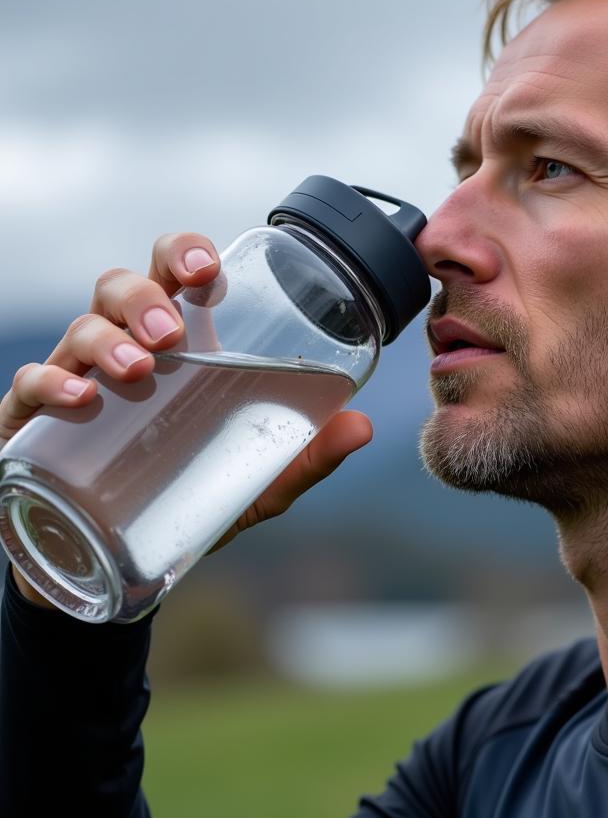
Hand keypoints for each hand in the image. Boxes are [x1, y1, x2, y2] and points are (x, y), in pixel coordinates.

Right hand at [0, 233, 372, 604]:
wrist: (110, 563)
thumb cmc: (183, 501)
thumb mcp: (252, 484)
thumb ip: (303, 457)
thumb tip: (363, 426)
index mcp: (181, 350)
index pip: (176, 278)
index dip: (185, 255)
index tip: (208, 269)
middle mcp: (126, 351)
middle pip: (122, 286)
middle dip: (146, 295)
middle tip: (170, 331)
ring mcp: (76, 381)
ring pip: (80, 327)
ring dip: (108, 338)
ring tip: (140, 368)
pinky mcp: (30, 423)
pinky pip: (28, 385)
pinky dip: (50, 384)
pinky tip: (79, 397)